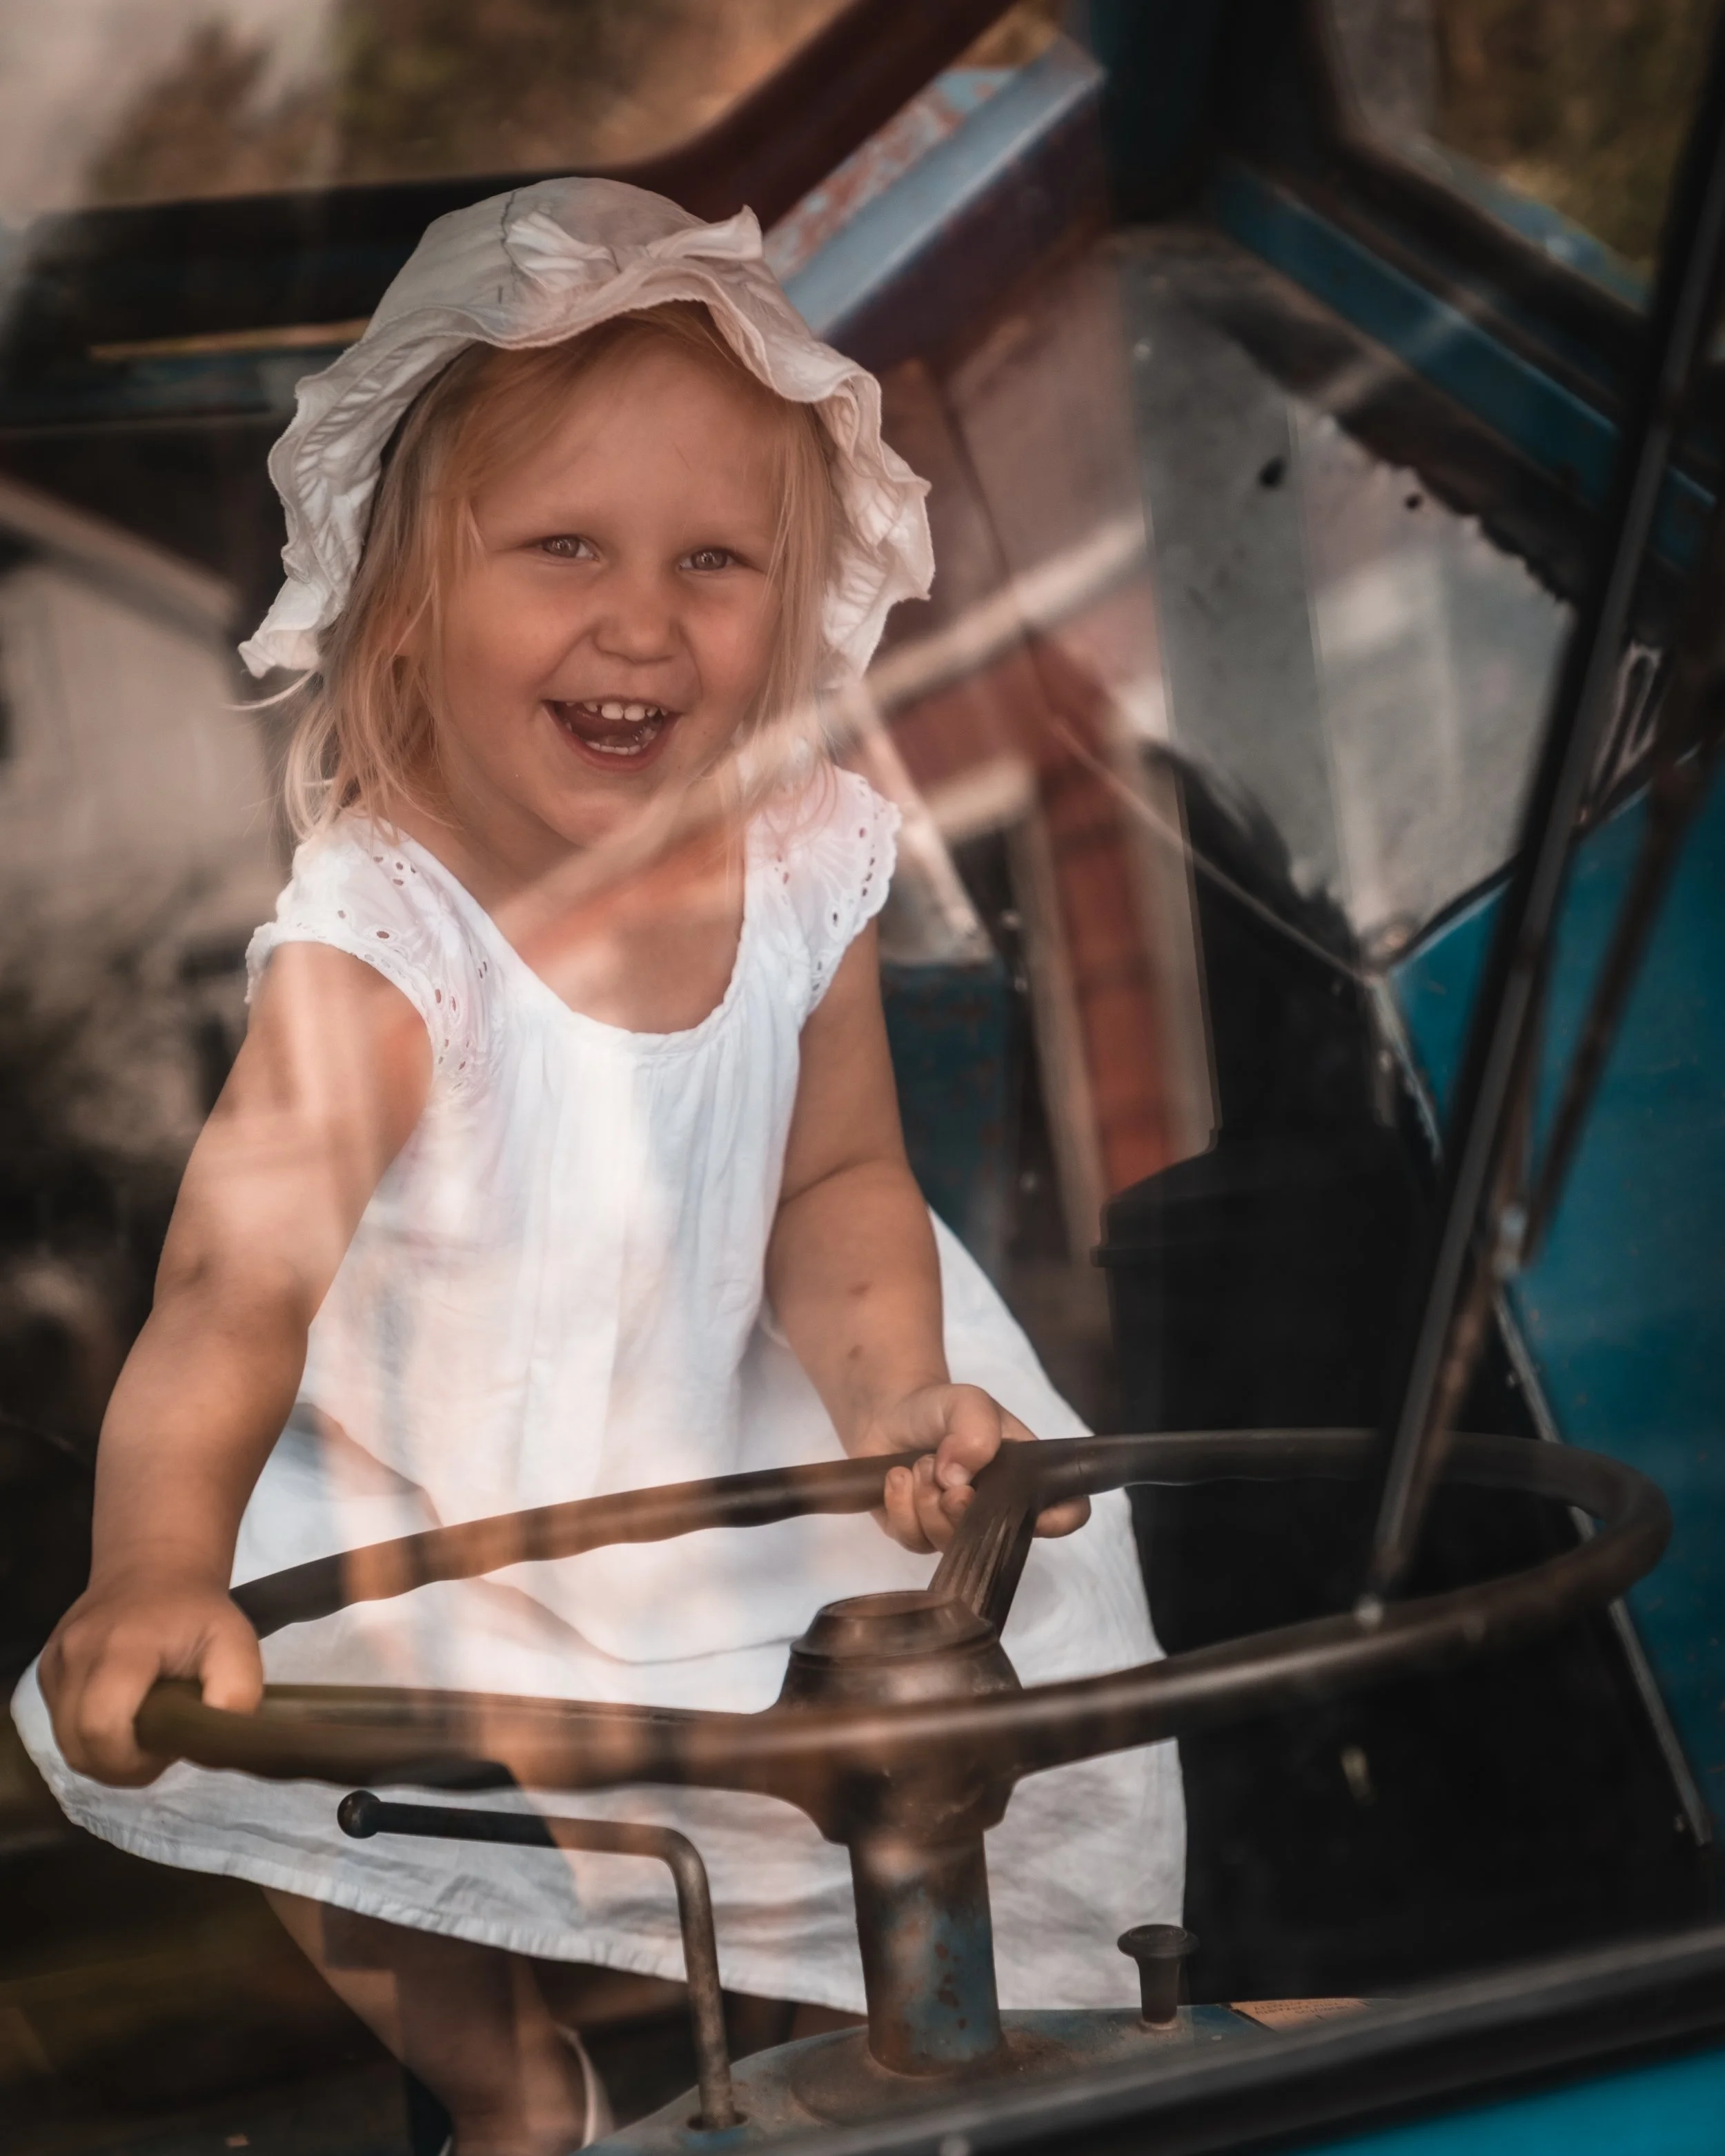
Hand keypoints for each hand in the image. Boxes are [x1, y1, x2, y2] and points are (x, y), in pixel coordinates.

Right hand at [40, 1573, 261, 1786]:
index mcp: (122, 1647)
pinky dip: (89, 1734)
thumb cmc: (200, 1613)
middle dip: (120, 1766)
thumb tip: (215, 1745)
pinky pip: (61, 1724)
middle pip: (79, 1746)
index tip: (166, 1753)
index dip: (131, 1762)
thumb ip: (237, 1695)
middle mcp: (77, 1653)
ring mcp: (56, 1661)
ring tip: (143, 1730)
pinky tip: (123, 1713)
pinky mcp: (47, 1669)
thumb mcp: (237, 1644)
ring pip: (66, 1742)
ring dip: (104, 1753)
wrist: (156, 1568)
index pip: (101, 1727)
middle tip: (159, 1747)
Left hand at [859, 1383, 1090, 1553]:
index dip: (1058, 1519)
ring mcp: (956, 1527)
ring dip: (927, 1502)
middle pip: (996, 1540)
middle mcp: (996, 1510)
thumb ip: (975, 1429)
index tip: (1025, 1507)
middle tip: (943, 1475)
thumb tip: (958, 1481)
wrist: (888, 1411)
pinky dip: (901, 1508)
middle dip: (962, 1510)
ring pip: (950, 1545)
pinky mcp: (918, 1533)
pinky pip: (914, 1541)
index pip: (1067, 1511)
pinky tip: (897, 1477)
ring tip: (919, 1466)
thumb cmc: (940, 1407)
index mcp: (1025, 1478)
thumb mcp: (968, 1402)